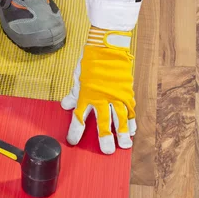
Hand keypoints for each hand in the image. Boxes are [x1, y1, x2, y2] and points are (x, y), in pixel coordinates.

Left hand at [61, 26, 135, 153]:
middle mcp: (101, 98)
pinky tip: (133, 129)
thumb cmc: (90, 61)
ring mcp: (116, 95)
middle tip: (107, 151)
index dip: (75, 132)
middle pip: (104, 123)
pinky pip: (130, 109)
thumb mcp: (77, 77)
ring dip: (123, 133)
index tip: (73, 142)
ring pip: (121, 118)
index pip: (79, 119)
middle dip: (105, 139)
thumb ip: (73, 94)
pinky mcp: (127, 91)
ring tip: (125, 145)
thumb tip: (66, 105)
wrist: (108, 46)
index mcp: (86, 96)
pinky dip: (132, 120)